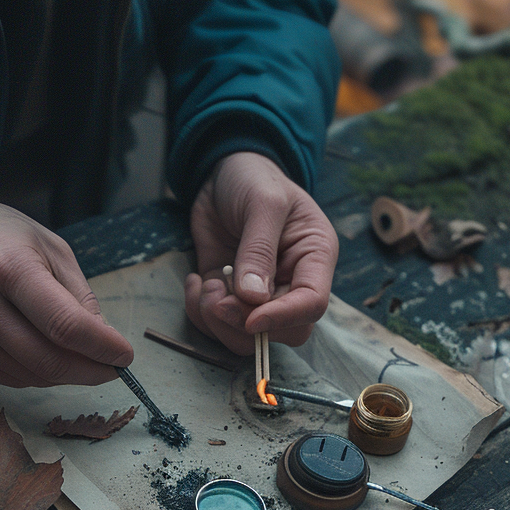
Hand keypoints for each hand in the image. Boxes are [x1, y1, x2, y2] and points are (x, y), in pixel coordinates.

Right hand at [0, 197, 132, 386]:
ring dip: (64, 374)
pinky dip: (36, 374)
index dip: (102, 348)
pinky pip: (9, 378)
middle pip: (48, 360)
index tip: (124, 355)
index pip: (65, 325)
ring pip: (31, 376)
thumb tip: (104, 341)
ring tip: (78, 355)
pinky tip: (44, 353)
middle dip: (90, 371)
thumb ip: (79, 296)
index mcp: (8, 267)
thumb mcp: (50, 247)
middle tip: (110, 367)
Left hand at [185, 152, 337, 353]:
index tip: (250, 317)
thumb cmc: (255, 179)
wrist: (224, 172)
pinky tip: (195, 283)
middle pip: (284, 332)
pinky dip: (200, 313)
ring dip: (218, 322)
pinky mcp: (229, 294)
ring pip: (248, 337)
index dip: (283, 318)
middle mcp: (292, 282)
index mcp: (314, 258)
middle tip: (218, 300)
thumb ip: (259, 249)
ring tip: (204, 287)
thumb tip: (253, 298)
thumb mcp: (263, 203)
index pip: (312, 304)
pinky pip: (217, 323)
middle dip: (245, 324)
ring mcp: (260, 293)